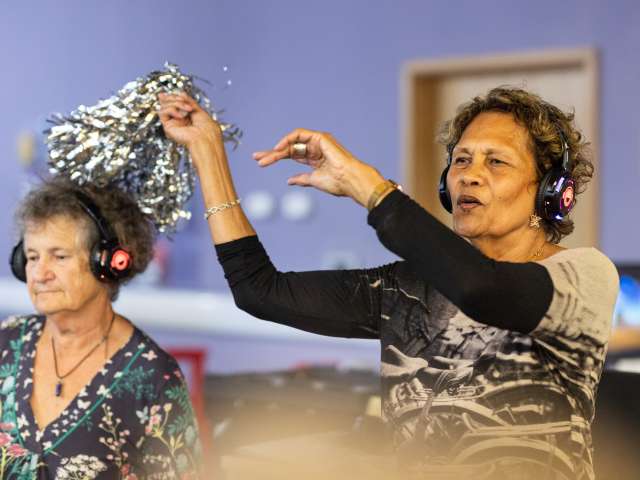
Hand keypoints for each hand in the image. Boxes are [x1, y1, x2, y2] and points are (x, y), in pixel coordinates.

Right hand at [157, 92, 222, 151]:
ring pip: (165, 106)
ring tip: (188, 109)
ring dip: (177, 103)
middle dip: (176, 98)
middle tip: (184, 99)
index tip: (179, 93)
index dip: (175, 97)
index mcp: (187, 117)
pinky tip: (181, 116)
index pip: (175, 103)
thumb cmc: (206, 128)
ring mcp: (173, 124)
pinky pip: (162, 112)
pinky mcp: (168, 127)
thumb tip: (180, 92)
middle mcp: (179, 121)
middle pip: (168, 102)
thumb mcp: (198, 110)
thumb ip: (188, 101)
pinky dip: (172, 110)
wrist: (205, 138)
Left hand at [252, 128, 383, 204]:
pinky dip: (287, 139)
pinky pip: (299, 134)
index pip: (291, 156)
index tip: (261, 162)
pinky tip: (278, 149)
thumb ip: (302, 179)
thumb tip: (289, 181)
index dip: (275, 158)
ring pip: (292, 142)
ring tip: (264, 157)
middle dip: (271, 153)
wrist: (349, 180)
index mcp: (314, 159)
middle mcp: (314, 148)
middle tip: (256, 158)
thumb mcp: (314, 181)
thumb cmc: (337, 182)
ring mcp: (317, 142)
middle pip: (288, 148)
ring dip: (277, 149)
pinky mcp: (320, 137)